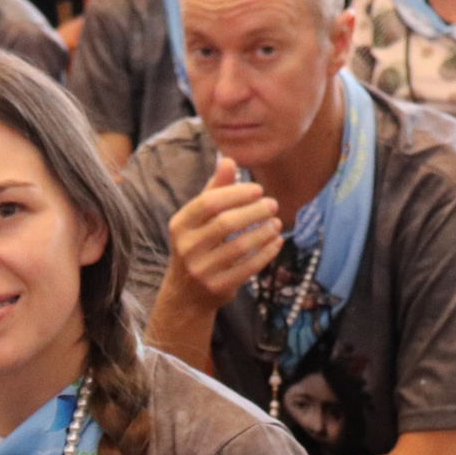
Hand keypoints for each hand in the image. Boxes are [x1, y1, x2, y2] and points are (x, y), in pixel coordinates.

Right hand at [163, 156, 283, 314]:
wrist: (186, 294)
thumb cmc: (197, 245)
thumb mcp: (198, 219)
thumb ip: (214, 189)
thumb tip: (228, 160)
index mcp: (180, 225)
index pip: (208, 203)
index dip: (236, 194)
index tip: (258, 190)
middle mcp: (186, 248)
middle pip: (225, 223)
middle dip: (254, 211)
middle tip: (273, 204)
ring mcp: (201, 270)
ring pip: (239, 246)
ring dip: (263, 231)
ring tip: (276, 223)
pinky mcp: (217, 287)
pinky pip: (248, 267)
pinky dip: (266, 252)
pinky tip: (276, 241)